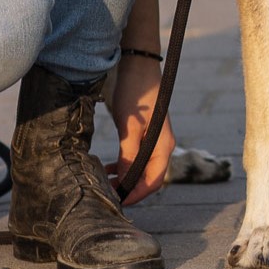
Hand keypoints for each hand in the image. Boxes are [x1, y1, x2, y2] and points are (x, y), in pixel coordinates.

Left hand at [107, 53, 174, 204]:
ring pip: (141, 168)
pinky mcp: (144, 134)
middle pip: (148, 177)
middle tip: (107, 193)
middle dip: (129, 188)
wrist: (138, 66)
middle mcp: (161, 146)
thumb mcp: (129, 126)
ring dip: (125, 177)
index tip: (118, 201)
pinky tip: (108, 166)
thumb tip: (124, 181)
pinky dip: (124, 165)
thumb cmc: (136, 94)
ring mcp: (154, 140)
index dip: (136, 194)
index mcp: (163, 146)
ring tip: (104, 182)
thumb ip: (128, 155)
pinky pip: (136, 157)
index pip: (153, 181)